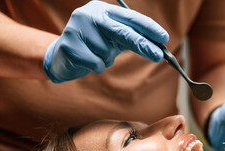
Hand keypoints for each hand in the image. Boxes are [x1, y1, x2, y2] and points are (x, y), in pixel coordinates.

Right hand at [43, 1, 168, 82]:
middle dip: (143, 45)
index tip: (164, 37)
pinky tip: (87, 62)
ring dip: (106, 59)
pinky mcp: (69, 44)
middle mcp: (89, 14)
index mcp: (103, 10)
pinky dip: (97, 67)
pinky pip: (96, 63)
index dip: (148, 27)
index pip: (130, 17)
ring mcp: (76, 27)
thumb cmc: (92, 47)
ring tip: (95, 55)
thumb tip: (158, 47)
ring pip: (108, 52)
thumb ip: (130, 39)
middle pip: (122, 31)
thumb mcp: (112, 39)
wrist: (60, 57)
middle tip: (159, 56)